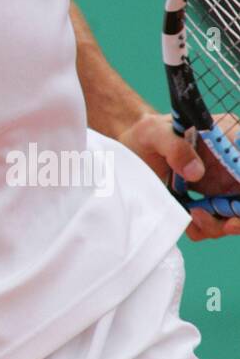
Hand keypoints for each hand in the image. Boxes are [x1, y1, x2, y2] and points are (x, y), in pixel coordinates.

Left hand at [118, 111, 239, 241]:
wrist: (130, 153)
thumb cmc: (145, 135)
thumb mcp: (153, 132)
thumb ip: (174, 146)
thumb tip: (197, 171)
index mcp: (227, 136)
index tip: (237, 204)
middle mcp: (231, 162)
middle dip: (239, 215)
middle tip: (226, 224)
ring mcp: (223, 185)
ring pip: (234, 214)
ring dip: (219, 223)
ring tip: (194, 214)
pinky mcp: (209, 203)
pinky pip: (215, 223)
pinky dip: (203, 226)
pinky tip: (186, 216)